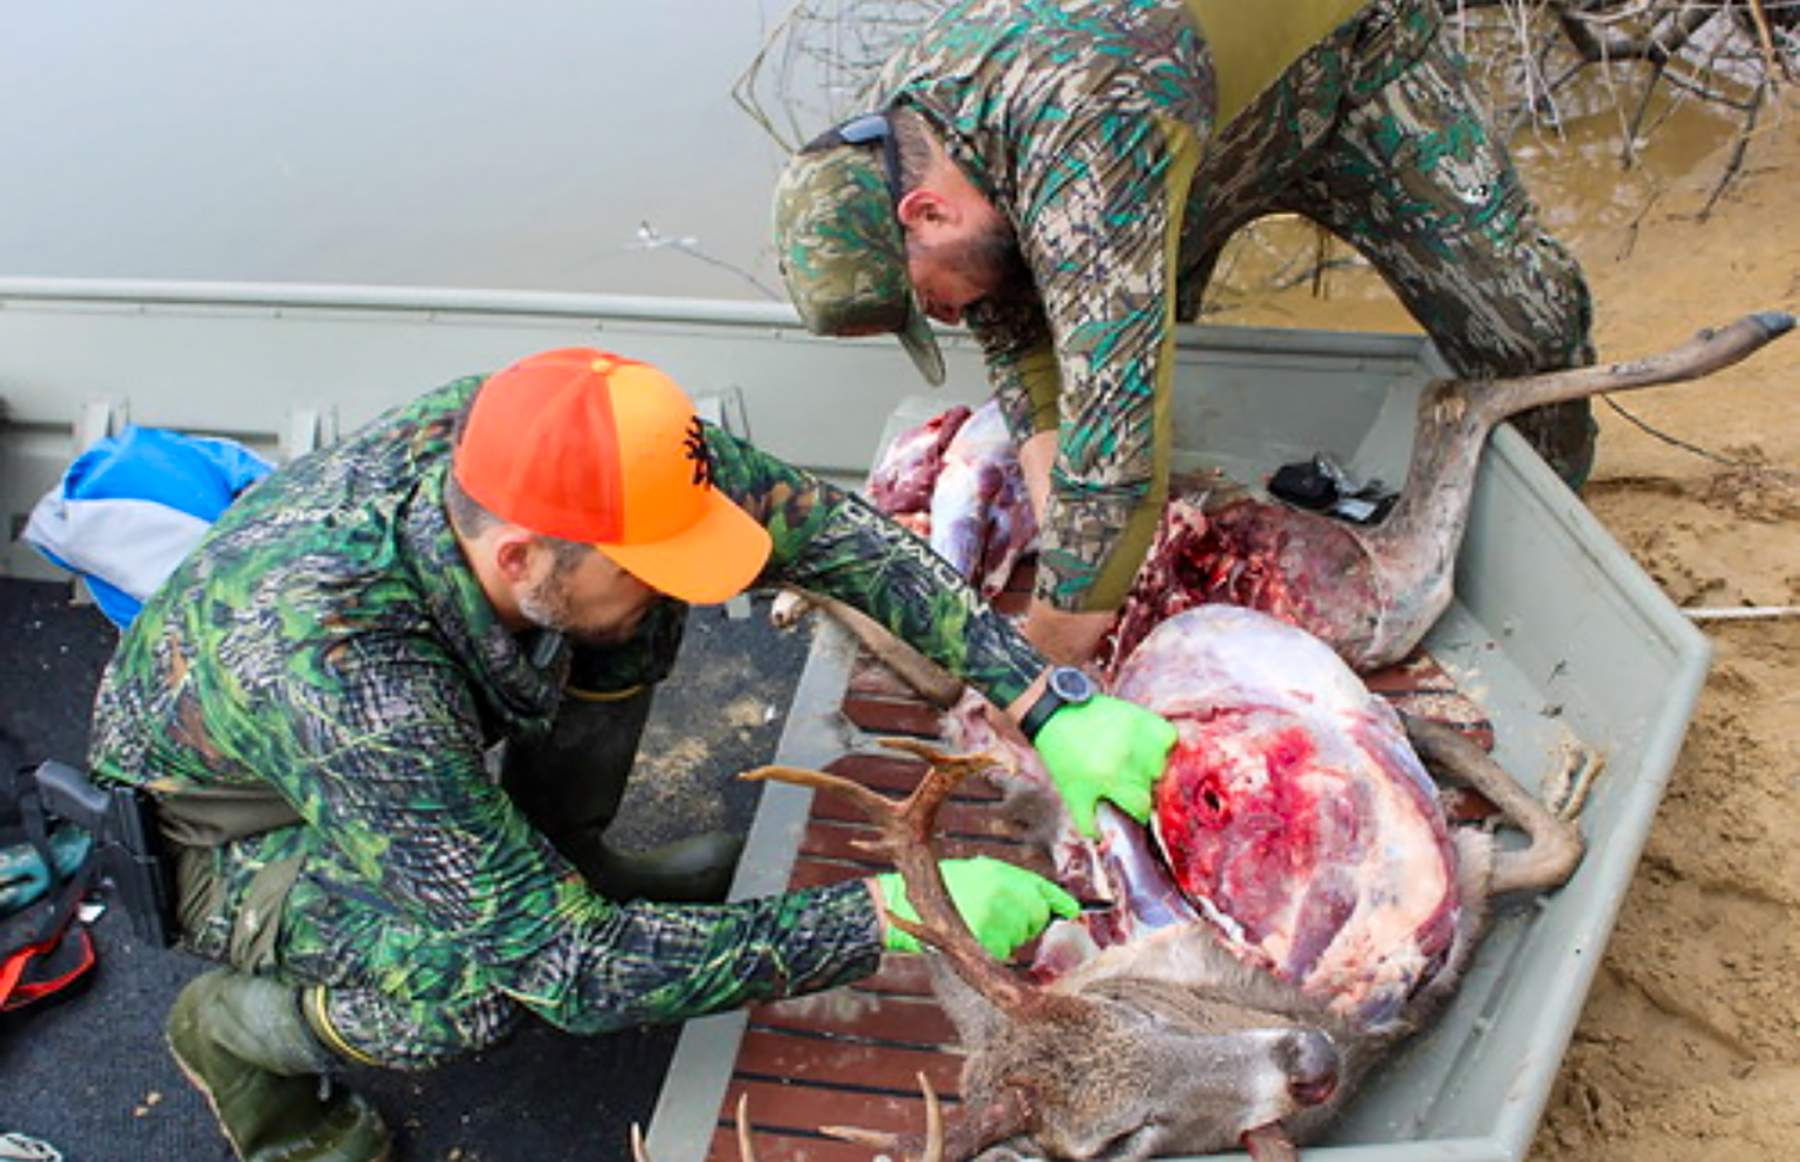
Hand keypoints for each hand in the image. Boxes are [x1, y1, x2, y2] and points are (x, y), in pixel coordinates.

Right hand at [874, 857, 1078, 958]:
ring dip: (1009, 934)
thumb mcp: (984, 873)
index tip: (1074, 912)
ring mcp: (998, 922)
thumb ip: (1015, 885)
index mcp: (1005, 877)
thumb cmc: (948, 888)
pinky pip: (1003, 952)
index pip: (1046, 892)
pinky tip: (976, 936)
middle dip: (1027, 919)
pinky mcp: (987, 944)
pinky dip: (994, 949)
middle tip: (999, 912)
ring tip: (981, 919)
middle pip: (1037, 917)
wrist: (909, 904)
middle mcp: (1006, 897)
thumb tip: (1054, 904)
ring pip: (1020, 936)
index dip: (1062, 903)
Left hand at [1035, 694, 1177, 837]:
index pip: (1142, 808)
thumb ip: (1089, 823)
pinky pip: (1170, 737)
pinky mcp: (1145, 717)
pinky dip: (1164, 744)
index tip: (1133, 806)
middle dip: (1147, 789)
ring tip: (1138, 764)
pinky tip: (1149, 747)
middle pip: (1156, 787)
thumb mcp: (1072, 794)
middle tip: (1131, 783)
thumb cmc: (1064, 756)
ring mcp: (1140, 736)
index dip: (1139, 811)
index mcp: (1111, 779)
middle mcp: (1130, 758)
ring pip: (1166, 764)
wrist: (1057, 715)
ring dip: (1156, 768)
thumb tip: (1105, 841)